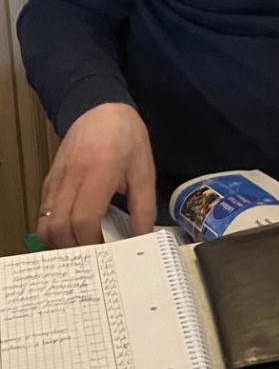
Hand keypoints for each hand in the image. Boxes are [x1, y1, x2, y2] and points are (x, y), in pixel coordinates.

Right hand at [37, 102, 156, 248]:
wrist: (101, 109)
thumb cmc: (126, 138)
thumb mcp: (144, 171)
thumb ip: (143, 207)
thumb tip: (143, 238)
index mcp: (99, 172)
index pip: (84, 217)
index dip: (91, 242)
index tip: (105, 256)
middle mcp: (71, 176)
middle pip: (59, 224)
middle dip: (74, 248)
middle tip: (93, 260)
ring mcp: (56, 178)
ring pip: (45, 221)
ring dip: (59, 241)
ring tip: (81, 250)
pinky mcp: (49, 180)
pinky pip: (43, 210)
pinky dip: (53, 227)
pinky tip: (71, 234)